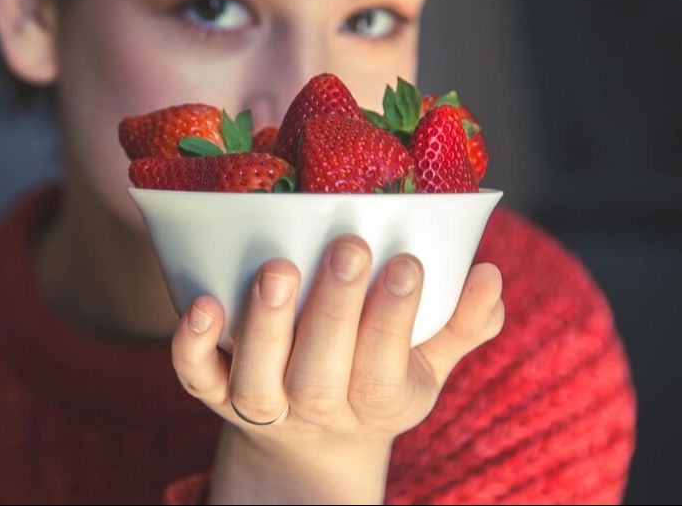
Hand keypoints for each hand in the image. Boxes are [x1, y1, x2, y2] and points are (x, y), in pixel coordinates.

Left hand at [171, 235, 504, 503]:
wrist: (312, 435)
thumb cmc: (377, 378)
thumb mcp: (430, 362)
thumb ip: (464, 324)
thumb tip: (490, 277)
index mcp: (377, 401)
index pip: (385, 369)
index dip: (395, 319)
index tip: (409, 262)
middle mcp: (316, 409)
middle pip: (321, 376)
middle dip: (336, 311)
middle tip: (350, 247)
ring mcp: (263, 404)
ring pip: (259, 378)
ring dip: (267, 325)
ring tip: (280, 267)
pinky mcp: (215, 391)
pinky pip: (196, 379)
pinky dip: (191, 347)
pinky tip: (200, 302)